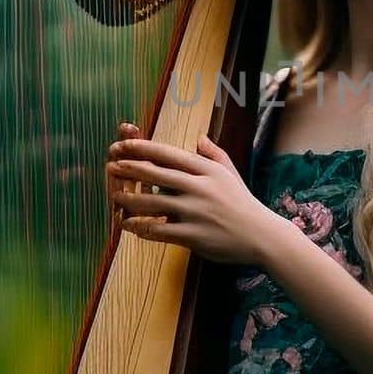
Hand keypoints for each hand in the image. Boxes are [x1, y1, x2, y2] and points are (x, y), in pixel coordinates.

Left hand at [106, 121, 273, 267]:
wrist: (261, 236)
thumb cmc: (243, 203)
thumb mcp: (230, 173)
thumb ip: (213, 154)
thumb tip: (199, 137)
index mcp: (206, 170)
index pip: (169, 154)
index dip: (143, 148)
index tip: (124, 144)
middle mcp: (199, 188)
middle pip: (156, 174)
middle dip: (129, 169)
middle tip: (111, 166)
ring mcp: (195, 212)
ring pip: (152, 203)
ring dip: (129, 200)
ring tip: (115, 197)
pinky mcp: (193, 235)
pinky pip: (159, 230)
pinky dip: (141, 227)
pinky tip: (129, 225)